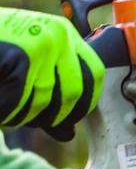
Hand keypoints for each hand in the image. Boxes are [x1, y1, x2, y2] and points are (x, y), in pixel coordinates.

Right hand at [0, 8, 104, 130]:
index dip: (83, 103)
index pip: (94, 75)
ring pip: (42, 101)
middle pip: (72, 93)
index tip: (67, 119)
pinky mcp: (18, 56)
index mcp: (64, 34)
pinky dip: (4, 112)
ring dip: (19, 115)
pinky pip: (17, 100)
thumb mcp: (25, 71)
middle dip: (49, 116)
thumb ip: (48, 99)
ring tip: (5, 106)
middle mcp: (58, 36)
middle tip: (23, 117)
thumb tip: (69, 134)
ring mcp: (40, 44)